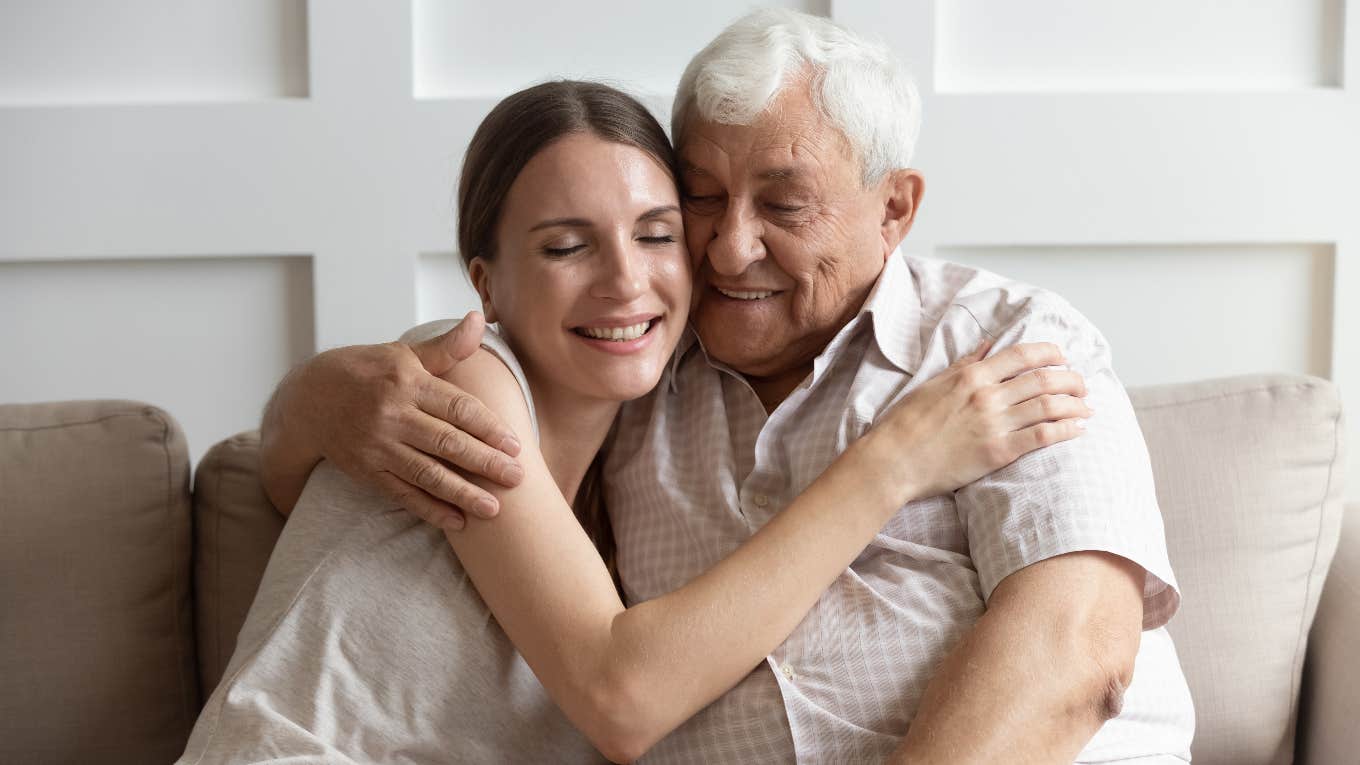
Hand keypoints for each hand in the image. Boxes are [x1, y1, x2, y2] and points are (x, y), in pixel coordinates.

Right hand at [289, 311, 523, 529]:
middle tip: (517, 478)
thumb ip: (446, 347)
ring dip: (463, 493)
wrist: (309, 400)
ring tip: (495, 509)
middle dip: (485, 463)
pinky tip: (458, 521)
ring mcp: (378, 446)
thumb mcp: (404, 354)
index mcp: (407, 383)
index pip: (456, 408)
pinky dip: (431, 509)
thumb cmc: (369, 372)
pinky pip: (403, 494)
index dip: (488, 428)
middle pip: (447, 443)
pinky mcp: (367, 471)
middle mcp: (392, 415)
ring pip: (427, 474)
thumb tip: (478, 320)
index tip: (515, 444)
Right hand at [860, 341, 1090, 502]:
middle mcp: (987, 395)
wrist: (893, 460)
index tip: (1062, 356)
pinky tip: (1078, 428)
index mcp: (971, 376)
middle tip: (1081, 383)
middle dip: (1070, 378)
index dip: (1049, 353)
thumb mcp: (933, 384)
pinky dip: (1065, 429)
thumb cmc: (906, 423)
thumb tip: (986, 346)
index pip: (1022, 355)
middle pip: (1043, 379)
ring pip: (1049, 405)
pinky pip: (1042, 436)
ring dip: (1075, 404)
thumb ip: (964, 365)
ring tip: (1087, 406)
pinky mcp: (998, 451)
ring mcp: (994, 424)